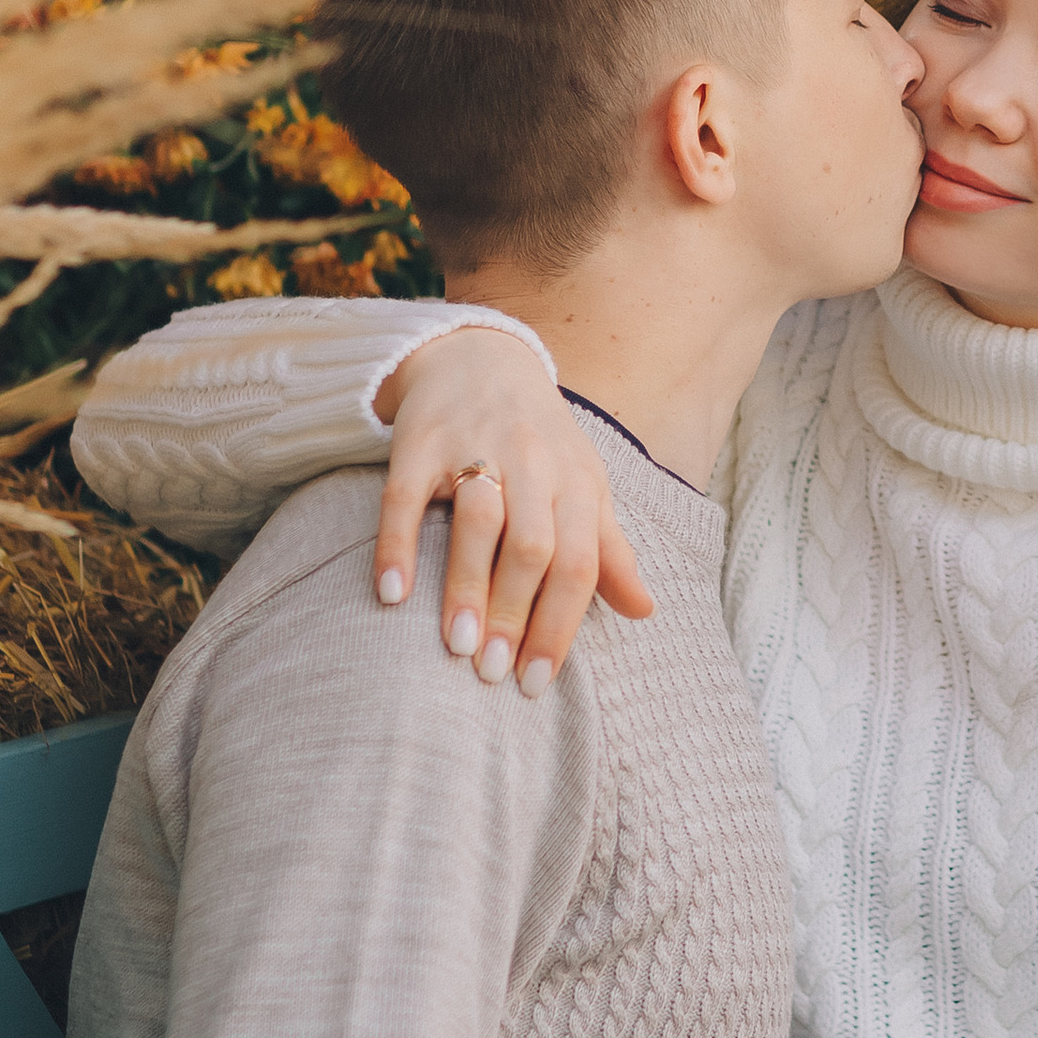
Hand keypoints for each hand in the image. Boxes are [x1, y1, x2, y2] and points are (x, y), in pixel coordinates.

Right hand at [372, 328, 653, 686]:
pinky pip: (406, 496)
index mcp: (576, 482)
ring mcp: (475, 447)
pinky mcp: (420, 441)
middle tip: (493, 673)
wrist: (480, 356)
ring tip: (458, 647)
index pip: (579, 562)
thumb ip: (609, 550)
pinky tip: (392, 594)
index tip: (537, 681)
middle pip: (532, 547)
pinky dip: (398, 545)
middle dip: (516, 614)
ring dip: (468, 586)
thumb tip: (645, 611)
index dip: (561, 624)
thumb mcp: (583, 487)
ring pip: (478, 521)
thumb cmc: (540, 443)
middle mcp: (532, 463)